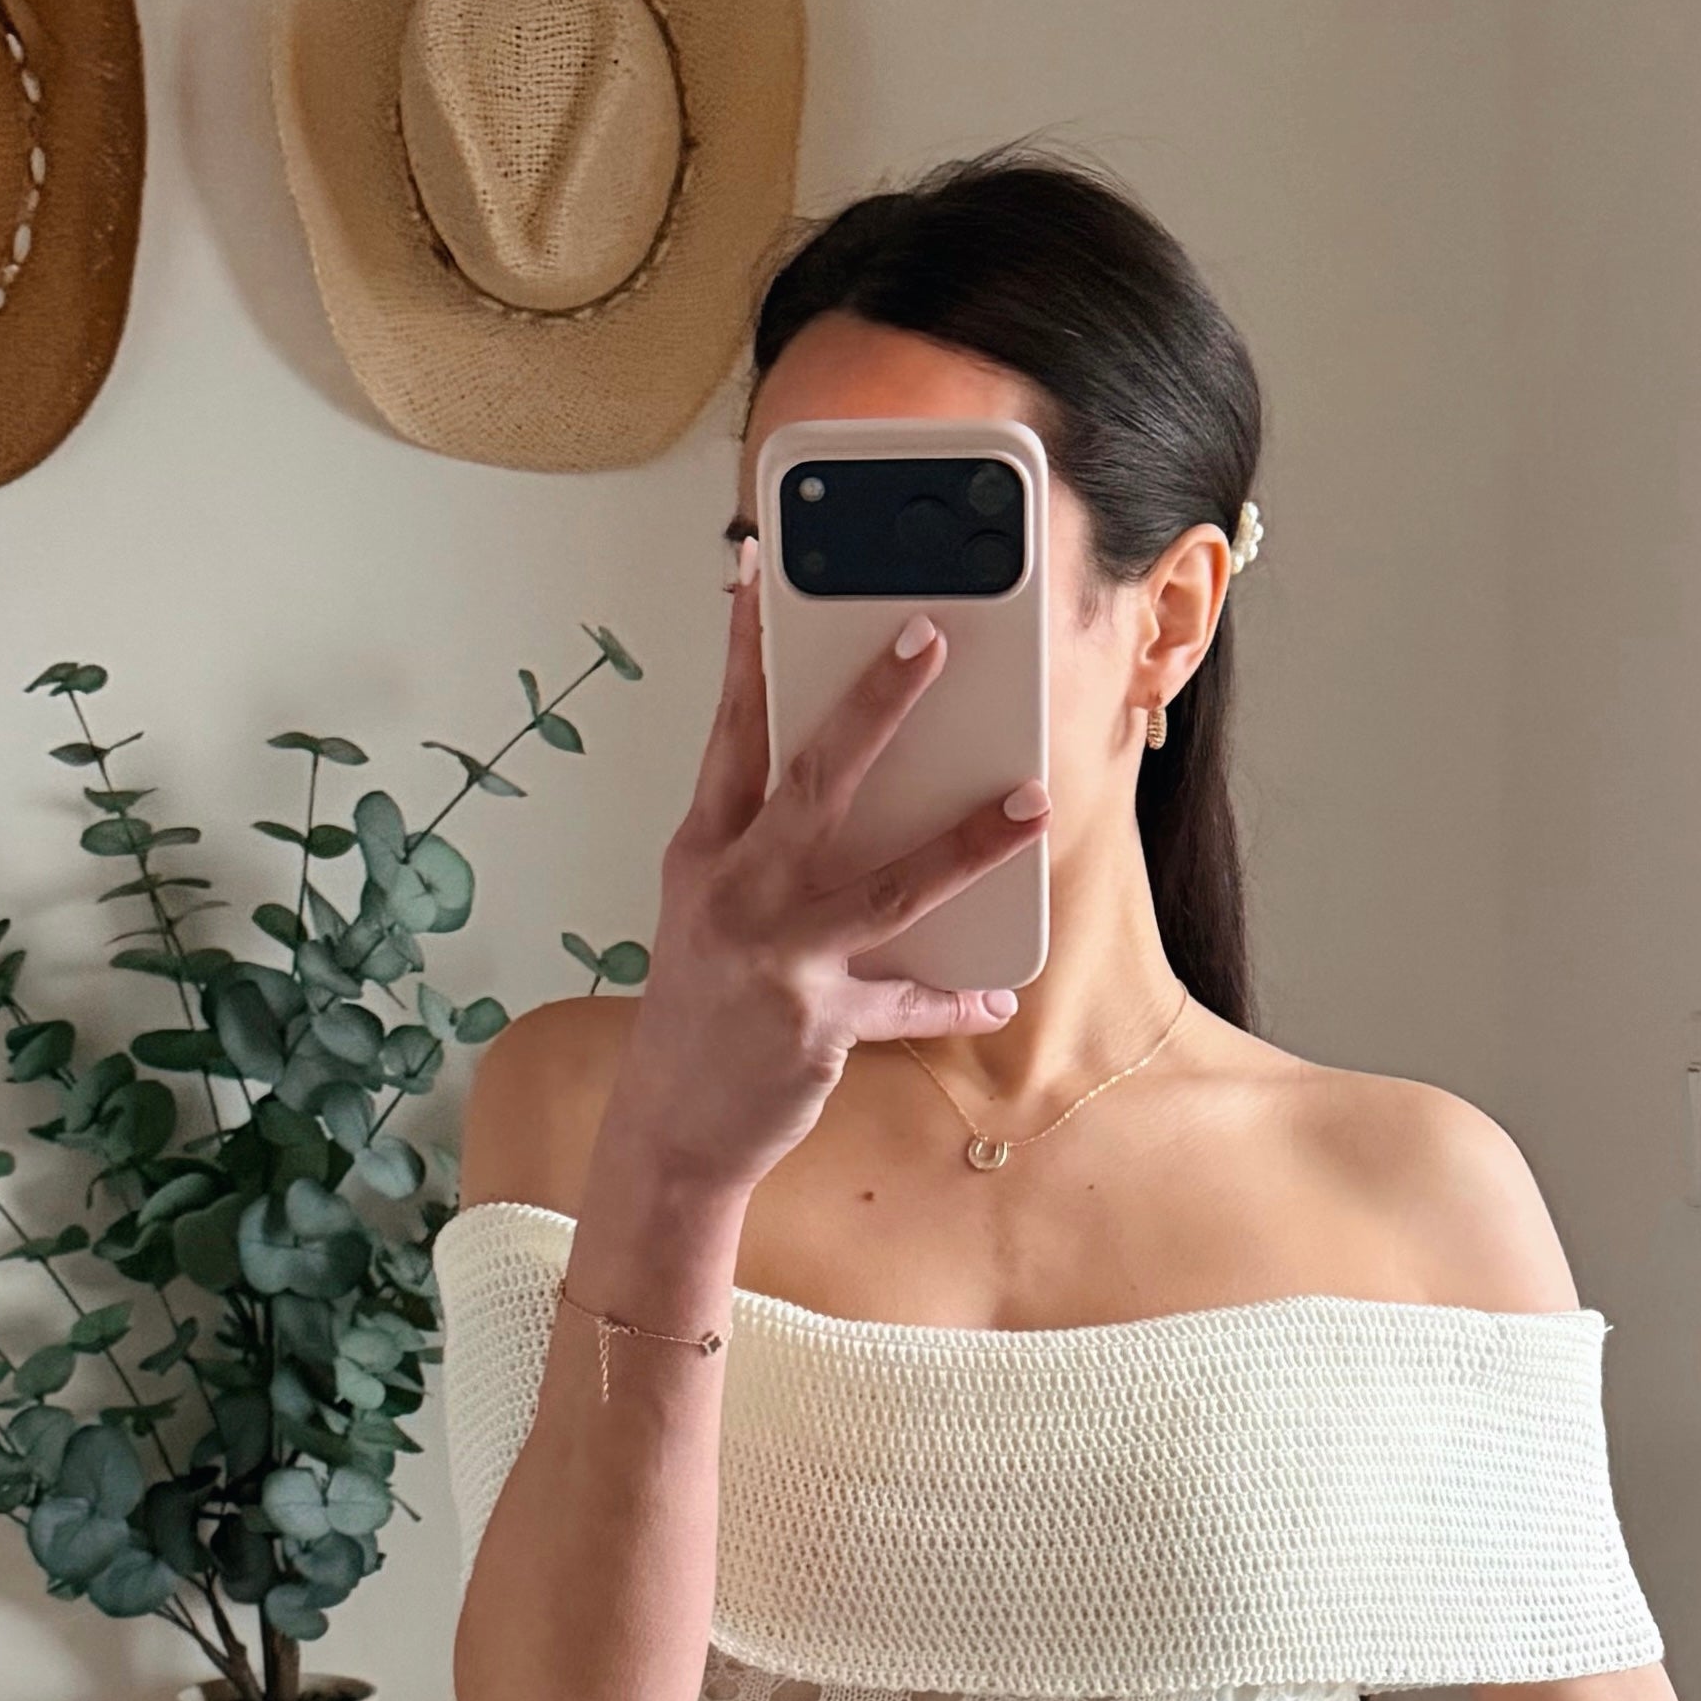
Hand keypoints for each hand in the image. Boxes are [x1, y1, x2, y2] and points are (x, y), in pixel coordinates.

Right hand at [601, 546, 1051, 1203]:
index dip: (746, 652)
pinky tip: (994, 995)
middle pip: (813, 779)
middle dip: (876, 703)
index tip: (761, 573)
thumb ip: (759, 846)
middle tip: (930, 637)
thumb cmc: (699, 1011)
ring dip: (968, 841)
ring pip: (887, 884)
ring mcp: (775, 957)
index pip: (729, 733)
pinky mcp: (815, 1023)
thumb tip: (838, 783)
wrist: (671, 1127)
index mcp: (704, 853)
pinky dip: (953, 1000)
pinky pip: (906, 1003)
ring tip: (1029, 801)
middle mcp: (735, 893)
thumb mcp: (707, 912)